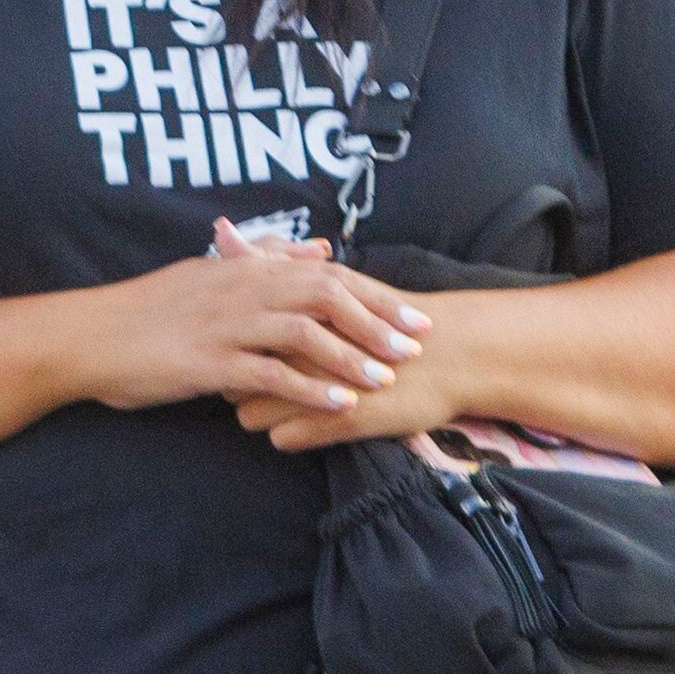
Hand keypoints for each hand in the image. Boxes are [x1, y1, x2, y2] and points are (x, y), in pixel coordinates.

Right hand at [81, 218, 432, 421]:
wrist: (90, 337)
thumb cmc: (149, 310)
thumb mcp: (209, 273)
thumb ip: (267, 260)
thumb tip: (319, 249)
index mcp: (245, 270)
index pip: (326, 275)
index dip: (376, 296)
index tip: (414, 317)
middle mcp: (241, 291)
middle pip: (327, 298)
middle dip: (378, 322)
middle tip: (416, 347)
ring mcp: (225, 326)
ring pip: (305, 334)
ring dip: (351, 356)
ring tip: (386, 377)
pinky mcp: (209, 363)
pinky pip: (270, 374)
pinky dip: (310, 389)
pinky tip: (339, 405)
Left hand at [235, 287, 475, 451]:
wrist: (452, 353)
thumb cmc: (387, 321)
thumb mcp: (333, 287)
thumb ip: (276, 267)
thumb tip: (222, 234)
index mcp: (293, 317)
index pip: (231, 343)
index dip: (237, 353)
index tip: (251, 356)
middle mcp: (295, 349)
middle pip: (230, 381)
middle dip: (240, 386)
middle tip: (264, 386)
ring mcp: (314, 385)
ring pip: (248, 417)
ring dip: (263, 415)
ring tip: (290, 408)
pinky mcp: (338, 419)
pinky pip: (281, 440)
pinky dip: (290, 436)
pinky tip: (308, 427)